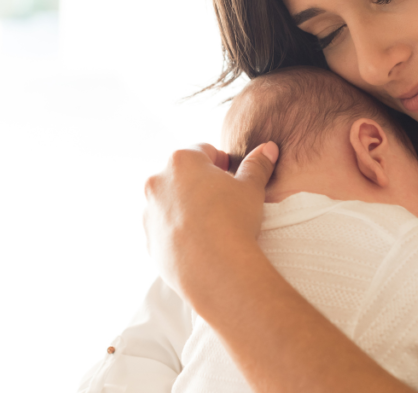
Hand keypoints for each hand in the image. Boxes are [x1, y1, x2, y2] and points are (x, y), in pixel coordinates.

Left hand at [143, 142, 277, 296]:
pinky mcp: (149, 240)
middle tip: (222, 200)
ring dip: (185, 207)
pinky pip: (165, 229)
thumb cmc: (234, 221)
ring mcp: (150, 212)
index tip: (231, 175)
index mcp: (181, 161)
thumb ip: (257, 165)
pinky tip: (198, 242)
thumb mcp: (251, 188)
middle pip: (182, 175)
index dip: (220, 161)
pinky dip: (177, 232)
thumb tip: (268, 148)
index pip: (203, 150)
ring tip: (210, 224)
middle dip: (200, 183)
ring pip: (169, 202)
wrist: (216, 269)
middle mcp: (158, 182)